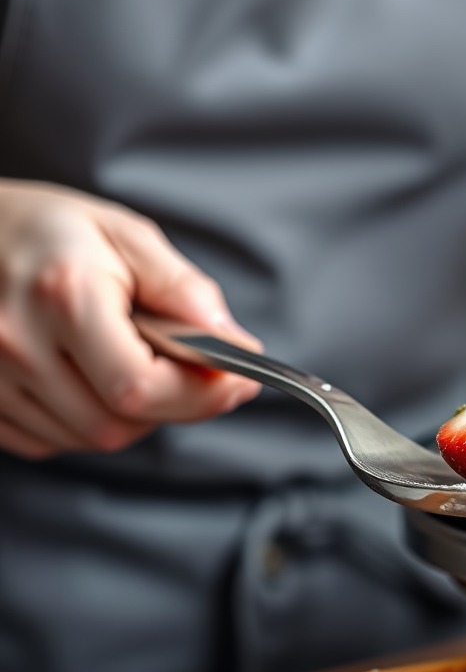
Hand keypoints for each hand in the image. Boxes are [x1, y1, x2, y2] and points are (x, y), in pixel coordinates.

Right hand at [0, 179, 260, 458]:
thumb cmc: (50, 230)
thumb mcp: (127, 236)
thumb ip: (183, 290)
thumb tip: (232, 343)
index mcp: (62, 296)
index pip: (140, 385)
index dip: (200, 395)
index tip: (238, 380)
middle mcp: (18, 344)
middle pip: (117, 424)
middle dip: (172, 405)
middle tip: (192, 370)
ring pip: (88, 438)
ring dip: (132, 416)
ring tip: (132, 362)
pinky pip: (52, 440)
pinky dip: (88, 420)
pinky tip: (91, 377)